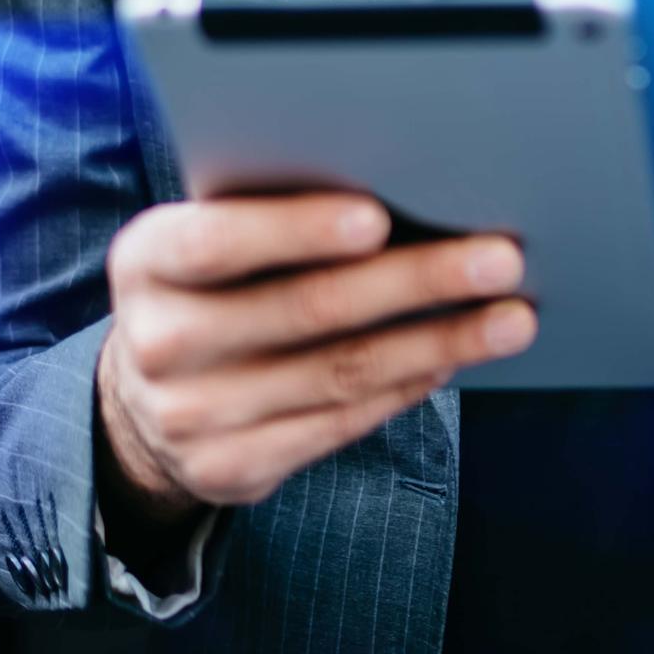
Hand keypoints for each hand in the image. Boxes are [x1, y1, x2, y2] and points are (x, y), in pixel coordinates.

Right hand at [93, 193, 533, 549]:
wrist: (142, 401)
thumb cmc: (209, 289)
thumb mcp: (206, 241)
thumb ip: (271, 215)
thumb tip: (407, 186)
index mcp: (146, 261)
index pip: (217, 242)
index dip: (297, 230)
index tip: (377, 217)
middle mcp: (159, 341)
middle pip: (306, 308)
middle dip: (415, 280)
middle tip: (501, 259)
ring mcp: (190, 415)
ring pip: (340, 372)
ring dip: (440, 342)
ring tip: (511, 317)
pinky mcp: (230, 468)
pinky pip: (339, 423)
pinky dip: (406, 387)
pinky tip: (454, 359)